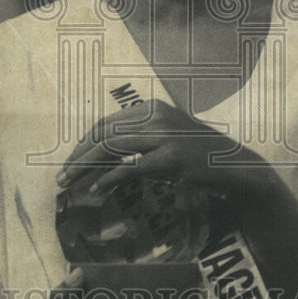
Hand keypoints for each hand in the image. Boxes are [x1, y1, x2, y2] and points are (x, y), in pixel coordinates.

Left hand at [56, 99, 273, 200]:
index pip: (107, 121)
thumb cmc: (199, 156)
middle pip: (104, 133)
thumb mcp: (168, 138)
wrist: (235, 167)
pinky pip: (131, 167)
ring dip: (85, 166)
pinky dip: (109, 179)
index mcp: (153, 108)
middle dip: (78, 155)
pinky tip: (98, 190)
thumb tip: (104, 155)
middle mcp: (157, 116)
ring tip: (69, 183)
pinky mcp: (171, 158)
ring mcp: (165, 136)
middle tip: (62, 175)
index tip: (71, 160)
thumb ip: (141, 139)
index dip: (84, 141)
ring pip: (111, 147)